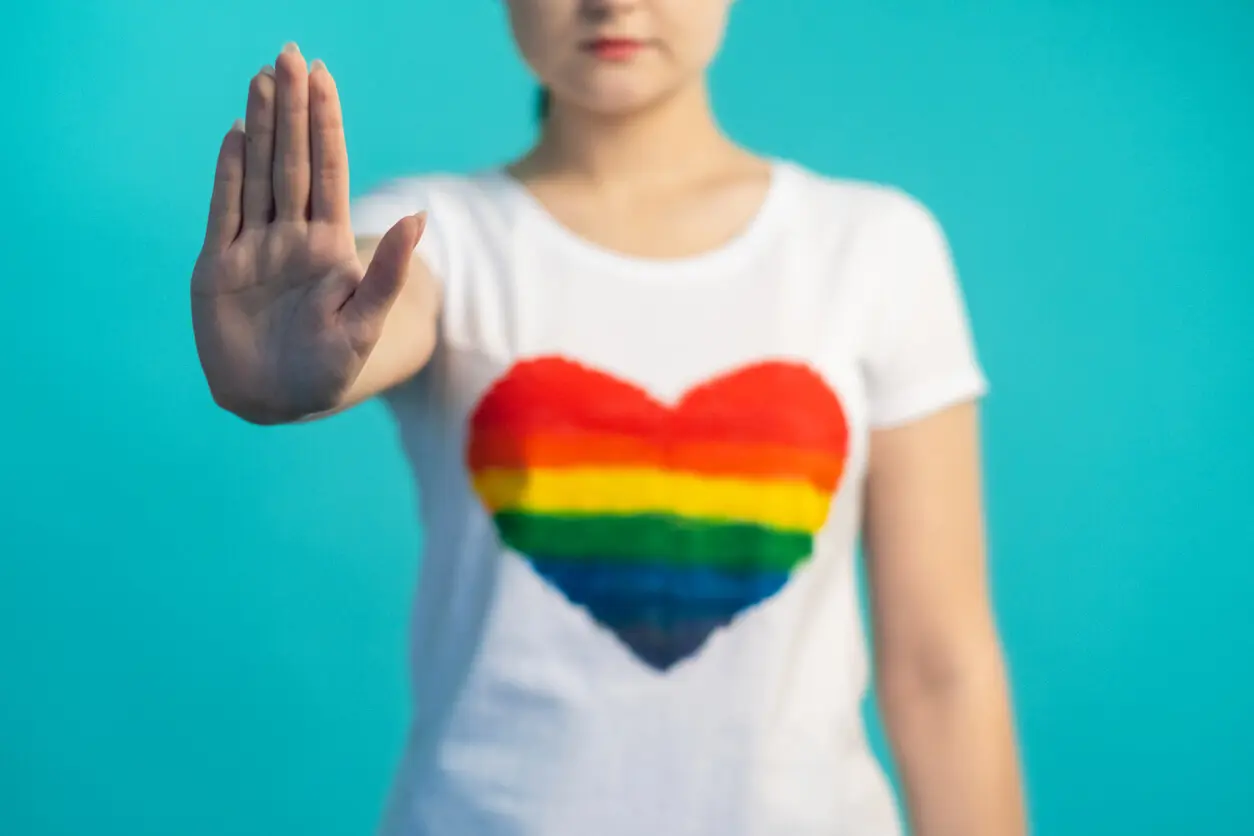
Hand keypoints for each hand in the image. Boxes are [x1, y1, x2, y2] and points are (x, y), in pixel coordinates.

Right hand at [191, 42, 424, 422]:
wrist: (277, 401)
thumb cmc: (328, 370)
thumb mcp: (365, 325)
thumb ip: (386, 273)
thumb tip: (418, 218)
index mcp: (329, 248)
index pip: (328, 173)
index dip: (326, 125)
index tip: (324, 77)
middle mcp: (293, 238)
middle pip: (293, 161)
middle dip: (293, 110)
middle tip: (289, 54)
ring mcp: (255, 248)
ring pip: (259, 175)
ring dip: (261, 128)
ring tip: (263, 79)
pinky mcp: (219, 266)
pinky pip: (225, 208)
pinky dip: (229, 172)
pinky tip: (236, 134)